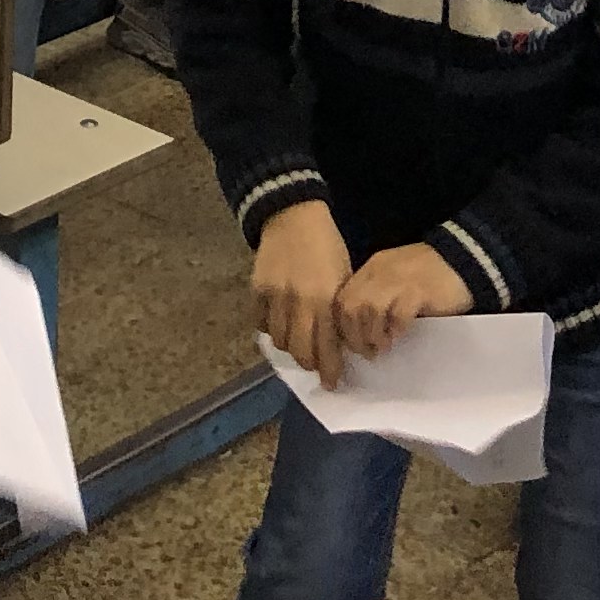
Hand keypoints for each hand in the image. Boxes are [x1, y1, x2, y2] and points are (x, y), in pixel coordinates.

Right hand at [250, 202, 355, 386]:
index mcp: (324, 298)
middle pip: (299, 351)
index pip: (326, 347)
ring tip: (299, 345)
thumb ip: (337, 311)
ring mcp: (274, 297)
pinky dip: (271, 330)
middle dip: (310, 364)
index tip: (332, 383)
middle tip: (316, 366)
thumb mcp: (343, 277)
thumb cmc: (327, 246)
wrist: (293, 215)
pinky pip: (261, 324)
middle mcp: (297, 302)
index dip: (329, 370)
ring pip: (279, 341)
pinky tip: (281, 326)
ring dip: (290, 348)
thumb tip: (337, 343)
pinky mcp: (256, 290)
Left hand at [335, 242, 474, 363]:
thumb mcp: (394, 280)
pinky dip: (395, 329)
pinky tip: (400, 336)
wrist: (464, 258)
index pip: (342, 298)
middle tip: (367, 351)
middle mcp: (380, 272)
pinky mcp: (419, 290)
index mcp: (372, 270)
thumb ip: (377, 296)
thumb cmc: (428, 275)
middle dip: (354, 334)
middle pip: (351, 305)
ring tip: (382, 347)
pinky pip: (398, 314)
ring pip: (369, 309)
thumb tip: (360, 330)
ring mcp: (399, 280)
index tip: (351, 344)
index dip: (342, 325)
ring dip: (372, 334)